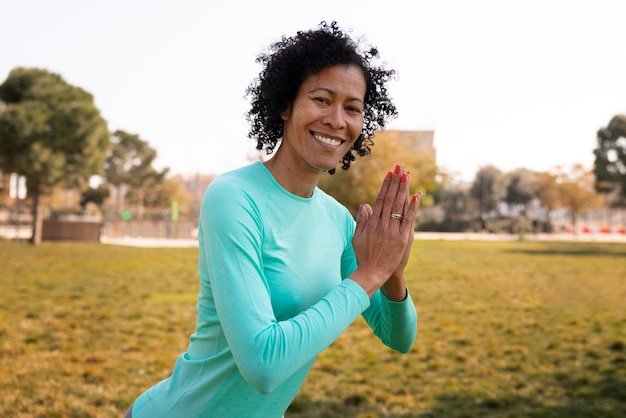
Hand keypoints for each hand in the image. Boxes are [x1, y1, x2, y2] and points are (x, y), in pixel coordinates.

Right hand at [350, 165, 419, 296]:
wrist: (372, 273)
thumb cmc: (364, 257)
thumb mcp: (358, 238)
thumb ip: (362, 221)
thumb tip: (365, 205)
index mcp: (372, 223)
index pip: (380, 199)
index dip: (385, 186)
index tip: (390, 174)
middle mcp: (382, 224)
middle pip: (390, 198)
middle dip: (395, 181)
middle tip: (400, 167)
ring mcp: (393, 231)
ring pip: (399, 206)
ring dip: (404, 189)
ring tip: (407, 174)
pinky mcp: (402, 239)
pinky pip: (408, 220)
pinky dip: (412, 208)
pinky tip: (416, 196)